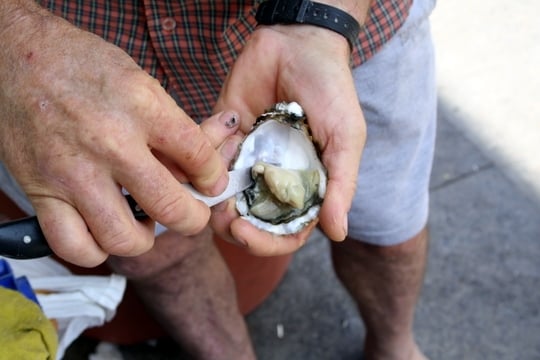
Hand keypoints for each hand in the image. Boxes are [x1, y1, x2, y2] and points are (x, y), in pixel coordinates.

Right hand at [0, 4, 236, 265]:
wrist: (15, 55)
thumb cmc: (82, 64)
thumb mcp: (140, 81)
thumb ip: (174, 127)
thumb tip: (205, 166)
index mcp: (142, 107)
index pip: (199, 158)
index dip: (214, 178)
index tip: (211, 183)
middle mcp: (110, 143)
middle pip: (171, 207)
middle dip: (193, 219)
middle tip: (191, 214)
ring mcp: (73, 172)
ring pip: (124, 239)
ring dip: (144, 239)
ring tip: (144, 222)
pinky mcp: (41, 192)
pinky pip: (75, 247)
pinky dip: (96, 251)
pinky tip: (103, 231)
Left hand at [213, 24, 365, 255]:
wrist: (298, 43)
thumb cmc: (331, 90)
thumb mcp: (346, 138)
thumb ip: (340, 185)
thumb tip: (337, 233)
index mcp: (304, 187)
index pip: (285, 233)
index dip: (265, 243)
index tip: (244, 231)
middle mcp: (274, 180)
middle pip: (249, 223)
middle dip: (232, 227)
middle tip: (223, 218)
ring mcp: (248, 160)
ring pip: (221, 198)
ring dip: (212, 196)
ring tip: (213, 177)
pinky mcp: (226, 136)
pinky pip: (204, 157)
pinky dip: (206, 149)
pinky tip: (226, 125)